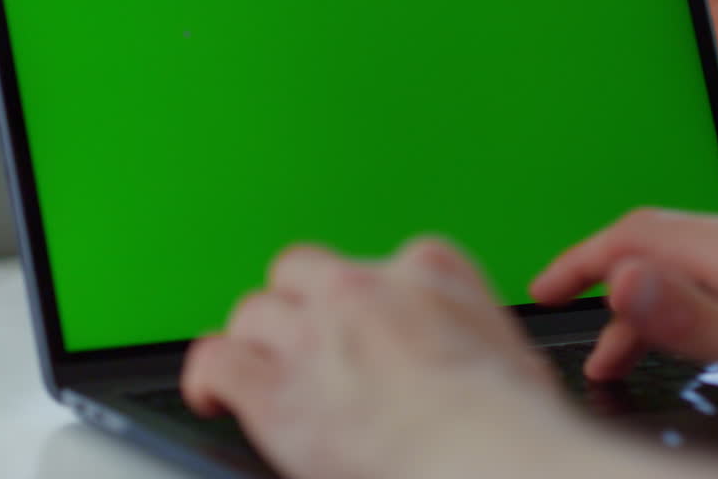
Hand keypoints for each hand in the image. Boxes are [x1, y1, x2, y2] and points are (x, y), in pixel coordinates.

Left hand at [180, 241, 652, 478]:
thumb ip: (466, 332)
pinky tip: (215, 394)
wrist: (483, 454)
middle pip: (300, 271)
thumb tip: (469, 359)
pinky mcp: (273, 385)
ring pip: (253, 312)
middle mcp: (360, 287)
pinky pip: (214, 360)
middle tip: (307, 344)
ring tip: (266, 373)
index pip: (379, 263)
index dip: (364, 302)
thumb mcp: (508, 350)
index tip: (366, 331)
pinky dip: (209, 379)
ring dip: (258, 344)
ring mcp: (311, 331)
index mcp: (428, 269)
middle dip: (299, 305)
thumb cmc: (508, 421)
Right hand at [532, 207, 717, 406]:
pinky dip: (711, 293)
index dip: (580, 259)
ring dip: (667, 297)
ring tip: (656, 352)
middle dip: (619, 293)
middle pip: (667, 245)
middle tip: (603, 354)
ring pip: (708, 258)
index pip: (636, 233)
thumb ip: (694, 316)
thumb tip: (619, 280)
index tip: (544, 287)